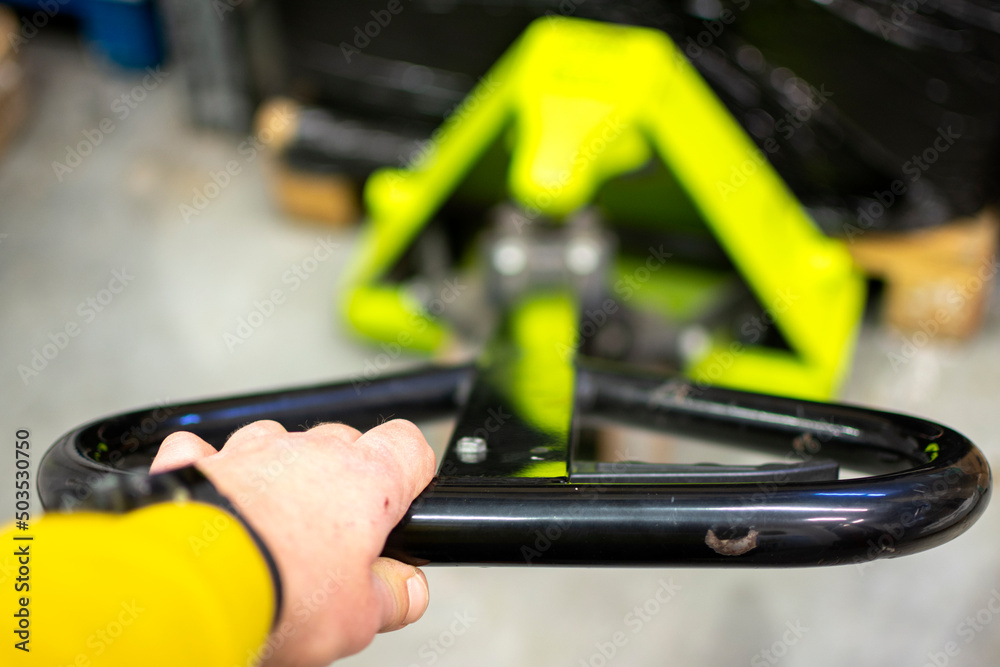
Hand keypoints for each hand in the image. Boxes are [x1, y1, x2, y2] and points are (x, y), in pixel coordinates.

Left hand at [150, 419, 435, 665]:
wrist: (193, 587)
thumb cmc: (280, 592)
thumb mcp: (358, 617)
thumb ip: (392, 597)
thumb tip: (408, 591)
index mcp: (365, 480)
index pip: (408, 445)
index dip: (410, 470)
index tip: (401, 500)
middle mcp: (312, 451)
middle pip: (343, 443)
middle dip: (343, 479)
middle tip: (334, 536)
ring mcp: (253, 451)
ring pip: (279, 442)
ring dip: (280, 471)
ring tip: (272, 524)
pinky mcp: (200, 461)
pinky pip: (209, 450)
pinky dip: (213, 468)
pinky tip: (217, 501)